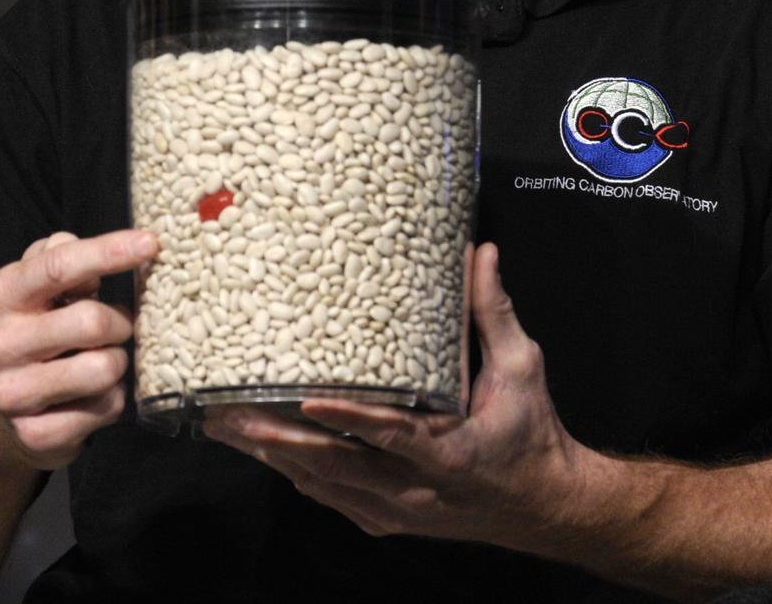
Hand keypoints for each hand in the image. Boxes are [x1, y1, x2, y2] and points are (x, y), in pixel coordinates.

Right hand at [0, 229, 157, 470]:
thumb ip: (62, 256)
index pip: (60, 265)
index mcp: (1, 296)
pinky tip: (92, 395)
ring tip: (104, 360)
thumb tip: (94, 244)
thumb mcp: (38, 286)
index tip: (150, 242)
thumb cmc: (35, 331)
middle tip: (119, 326)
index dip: (109, 251)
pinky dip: (113, 398)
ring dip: (119, 362)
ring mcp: (13, 394)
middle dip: (120, 322)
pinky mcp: (35, 435)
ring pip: (104, 368)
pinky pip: (106, 408)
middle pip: (91, 321)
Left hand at [203, 243, 583, 552]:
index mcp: (451, 454)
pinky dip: (295, 472)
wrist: (543, 505)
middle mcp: (417, 490)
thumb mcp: (522, 369)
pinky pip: (331, 496)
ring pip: (324, 485)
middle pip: (338, 467)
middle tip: (233, 412)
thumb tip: (480, 253)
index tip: (309, 399)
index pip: (394, 436)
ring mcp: (397, 510)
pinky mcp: (387, 518)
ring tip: (227, 428)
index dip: (350, 420)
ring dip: (274, 456)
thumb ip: (493, 313)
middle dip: (281, 440)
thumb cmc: (531, 434)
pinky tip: (262, 450)